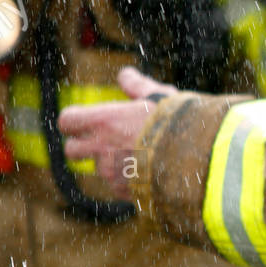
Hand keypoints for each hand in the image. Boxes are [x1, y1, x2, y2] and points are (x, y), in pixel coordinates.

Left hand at [59, 67, 177, 199]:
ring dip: (111, 163)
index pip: (67, 121)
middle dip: (85, 145)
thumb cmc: (177, 123)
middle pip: (72, 149)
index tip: (88, 119)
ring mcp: (111, 173)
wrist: (198, 159)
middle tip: (107, 140)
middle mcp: (101, 148)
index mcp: (103, 121)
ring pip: (99, 169)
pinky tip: (149, 171)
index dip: (75, 120)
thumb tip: (125, 75)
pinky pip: (118, 186)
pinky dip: (128, 180)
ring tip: (140, 156)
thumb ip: (137, 85)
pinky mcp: (124, 192)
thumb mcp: (159, 96)